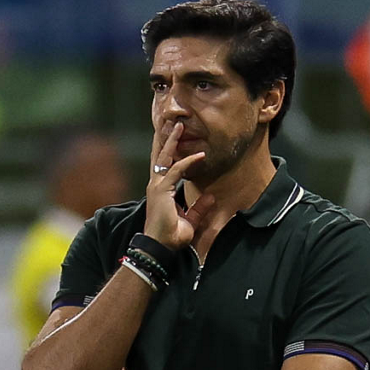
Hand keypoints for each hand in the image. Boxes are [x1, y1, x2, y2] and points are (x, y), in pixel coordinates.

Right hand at [143, 121, 214, 249]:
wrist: (161, 246)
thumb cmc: (171, 236)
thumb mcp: (191, 220)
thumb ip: (200, 209)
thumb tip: (212, 197)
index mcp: (161, 190)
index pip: (165, 165)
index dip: (172, 151)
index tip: (179, 139)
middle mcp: (156, 185)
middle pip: (160, 156)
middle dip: (166, 139)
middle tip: (172, 123)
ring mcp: (157, 186)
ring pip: (164, 158)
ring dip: (172, 141)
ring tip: (179, 126)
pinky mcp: (161, 191)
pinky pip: (176, 171)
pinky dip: (188, 162)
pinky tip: (199, 155)